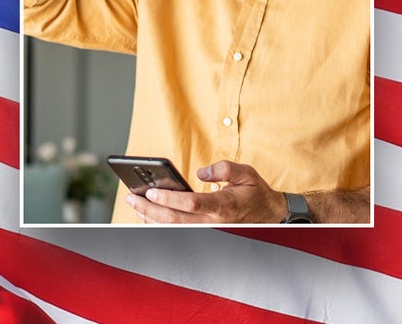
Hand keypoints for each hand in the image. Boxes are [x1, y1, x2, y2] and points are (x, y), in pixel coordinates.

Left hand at [125, 160, 287, 223]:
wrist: (269, 215)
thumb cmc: (255, 192)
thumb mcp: (246, 172)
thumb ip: (224, 168)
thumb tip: (201, 172)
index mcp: (224, 206)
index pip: (191, 203)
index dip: (169, 198)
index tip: (152, 190)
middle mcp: (214, 222)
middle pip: (175, 219)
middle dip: (150, 208)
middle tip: (132, 198)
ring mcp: (208, 230)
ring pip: (173, 228)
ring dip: (152, 217)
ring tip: (135, 205)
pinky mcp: (205, 232)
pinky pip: (179, 230)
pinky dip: (160, 223)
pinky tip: (149, 214)